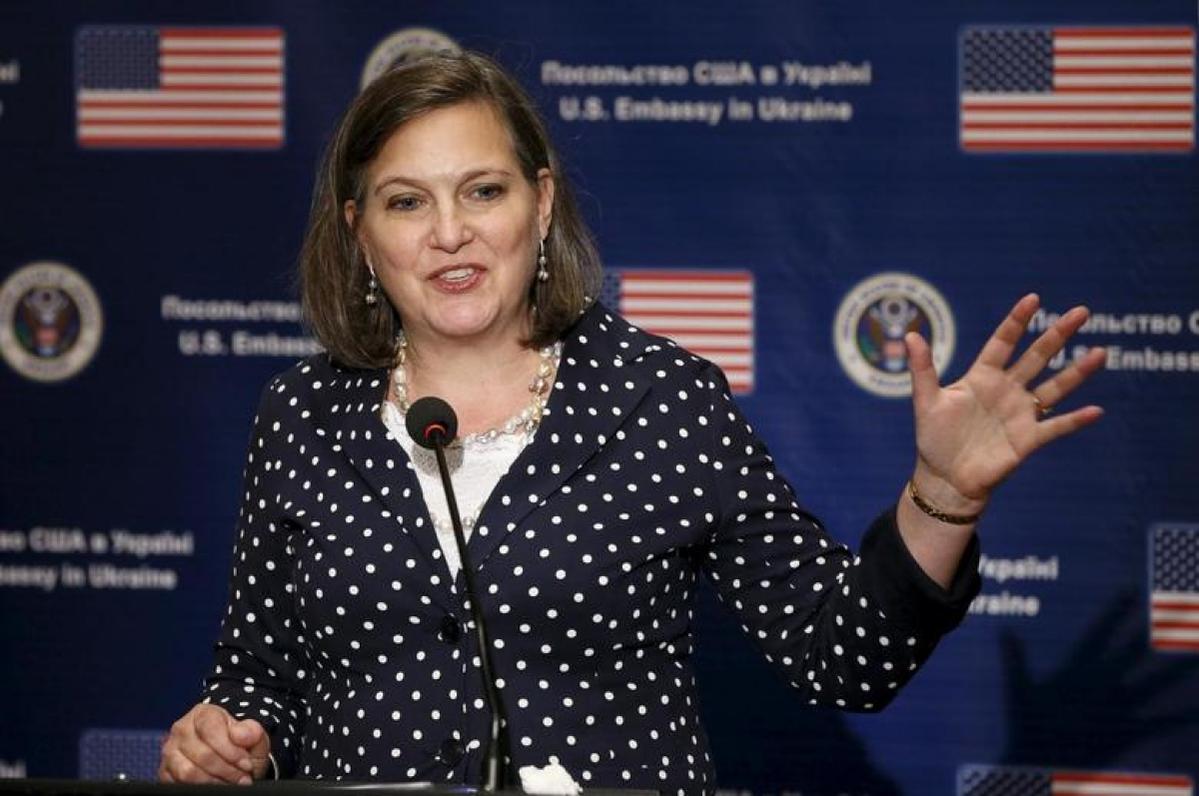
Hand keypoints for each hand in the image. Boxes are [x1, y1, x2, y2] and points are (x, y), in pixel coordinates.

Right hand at [158, 703, 269, 783]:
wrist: (227, 756)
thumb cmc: (238, 744)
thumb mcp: (252, 735)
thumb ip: (251, 732)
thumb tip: (241, 735)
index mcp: (202, 714)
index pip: (211, 729)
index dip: (231, 750)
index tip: (246, 763)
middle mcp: (181, 730)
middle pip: (202, 754)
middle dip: (227, 770)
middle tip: (242, 777)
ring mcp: (170, 751)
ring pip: (188, 772)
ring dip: (213, 781)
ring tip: (230, 783)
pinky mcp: (165, 771)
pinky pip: (177, 784)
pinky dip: (199, 787)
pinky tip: (215, 785)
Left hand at [905, 293, 1104, 513]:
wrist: (944, 477)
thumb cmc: (934, 438)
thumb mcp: (926, 401)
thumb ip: (922, 369)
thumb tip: (911, 335)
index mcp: (982, 377)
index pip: (1002, 343)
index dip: (1016, 322)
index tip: (1032, 298)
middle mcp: (1007, 390)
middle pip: (1037, 357)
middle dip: (1057, 335)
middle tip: (1081, 312)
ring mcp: (1020, 413)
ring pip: (1055, 387)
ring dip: (1077, 372)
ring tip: (1100, 353)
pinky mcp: (1028, 439)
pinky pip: (1056, 427)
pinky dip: (1075, 420)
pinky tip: (1095, 410)